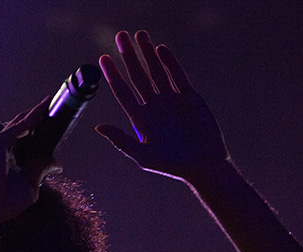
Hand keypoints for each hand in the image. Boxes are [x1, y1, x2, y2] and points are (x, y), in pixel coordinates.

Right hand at [0, 98, 59, 240]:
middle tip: (54, 108)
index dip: (39, 134)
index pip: (27, 142)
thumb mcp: (30, 186)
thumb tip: (57, 162)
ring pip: (22, 123)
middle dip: (38, 119)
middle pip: (24, 129)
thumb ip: (41, 170)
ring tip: (51, 100)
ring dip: (37, 112)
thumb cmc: (3, 202)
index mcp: (9, 160)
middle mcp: (3, 149)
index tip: (54, 128)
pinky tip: (45, 106)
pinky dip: (33, 115)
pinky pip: (21, 125)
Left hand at [96, 30, 229, 182]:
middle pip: (138, 76)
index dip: (113, 75)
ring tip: (139, 34)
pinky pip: (177, 75)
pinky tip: (160, 50)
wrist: (203, 166)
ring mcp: (171, 100)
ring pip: (156, 71)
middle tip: (120, 36)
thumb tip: (98, 128)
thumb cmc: (172, 165)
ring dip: (148, 53)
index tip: (102, 58)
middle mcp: (154, 106)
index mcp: (141, 119)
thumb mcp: (143, 155)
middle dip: (129, 56)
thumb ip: (121, 140)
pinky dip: (169, 62)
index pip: (122, 92)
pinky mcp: (189, 97)